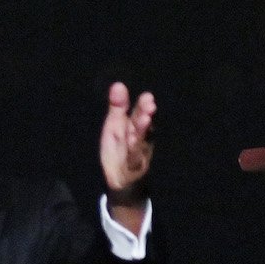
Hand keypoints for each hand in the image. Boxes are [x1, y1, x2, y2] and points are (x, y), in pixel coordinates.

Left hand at [99, 81, 155, 222]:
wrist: (121, 178)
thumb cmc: (119, 148)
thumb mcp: (115, 125)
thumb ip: (118, 107)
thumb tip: (118, 84)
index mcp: (136, 126)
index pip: (140, 113)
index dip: (143, 106)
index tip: (147, 96)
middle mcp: (141, 138)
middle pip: (142, 126)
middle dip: (145, 115)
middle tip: (149, 104)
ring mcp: (139, 153)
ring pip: (140, 141)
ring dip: (142, 131)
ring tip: (144, 120)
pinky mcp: (134, 167)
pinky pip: (133, 160)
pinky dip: (133, 153)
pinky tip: (133, 143)